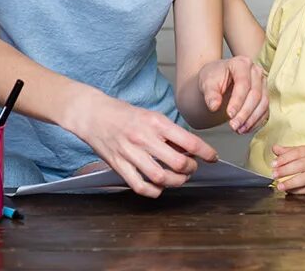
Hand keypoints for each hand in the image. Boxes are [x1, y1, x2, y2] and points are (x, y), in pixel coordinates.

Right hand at [75, 92, 217, 197]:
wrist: (92, 114)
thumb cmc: (123, 114)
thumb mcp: (151, 115)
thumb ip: (169, 133)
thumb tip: (190, 148)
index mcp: (155, 122)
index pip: (189, 142)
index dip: (206, 153)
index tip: (212, 157)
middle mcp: (144, 138)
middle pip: (178, 163)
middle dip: (191, 169)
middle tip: (192, 167)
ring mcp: (130, 153)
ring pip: (161, 177)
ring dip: (176, 182)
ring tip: (179, 178)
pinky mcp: (118, 166)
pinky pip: (140, 186)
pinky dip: (154, 191)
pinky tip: (159, 187)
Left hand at [198, 56, 267, 133]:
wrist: (217, 79)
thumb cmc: (212, 78)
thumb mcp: (206, 83)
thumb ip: (210, 94)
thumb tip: (214, 106)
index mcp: (241, 63)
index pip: (243, 83)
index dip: (237, 101)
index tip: (229, 115)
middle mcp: (256, 71)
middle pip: (255, 94)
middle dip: (245, 113)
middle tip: (233, 126)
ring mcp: (262, 83)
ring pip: (263, 103)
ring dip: (252, 119)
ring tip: (239, 130)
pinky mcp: (264, 95)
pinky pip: (265, 110)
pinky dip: (256, 122)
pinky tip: (245, 129)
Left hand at [272, 144, 304, 193]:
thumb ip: (292, 150)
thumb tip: (275, 148)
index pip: (297, 153)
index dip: (284, 158)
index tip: (273, 164)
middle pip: (301, 165)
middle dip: (286, 170)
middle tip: (274, 174)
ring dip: (292, 183)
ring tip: (280, 186)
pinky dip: (300, 191)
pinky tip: (291, 192)